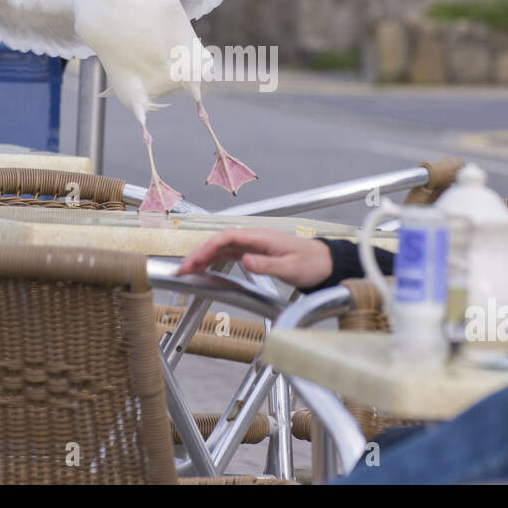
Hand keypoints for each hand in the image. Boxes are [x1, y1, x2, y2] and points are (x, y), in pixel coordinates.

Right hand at [177, 227, 332, 288]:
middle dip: (199, 253)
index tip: (195, 261)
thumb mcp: (290, 267)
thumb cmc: (311, 263)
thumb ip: (266, 264)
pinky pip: (229, 253)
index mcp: (262, 236)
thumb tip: (245, 260)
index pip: (228, 237)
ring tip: (188, 270)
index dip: (208, 247)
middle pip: (220, 241)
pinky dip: (215, 259)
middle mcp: (255, 237)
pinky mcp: (255, 252)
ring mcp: (254, 244)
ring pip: (222, 247)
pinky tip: (206, 267)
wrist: (324, 263)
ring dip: (204, 257)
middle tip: (183, 269)